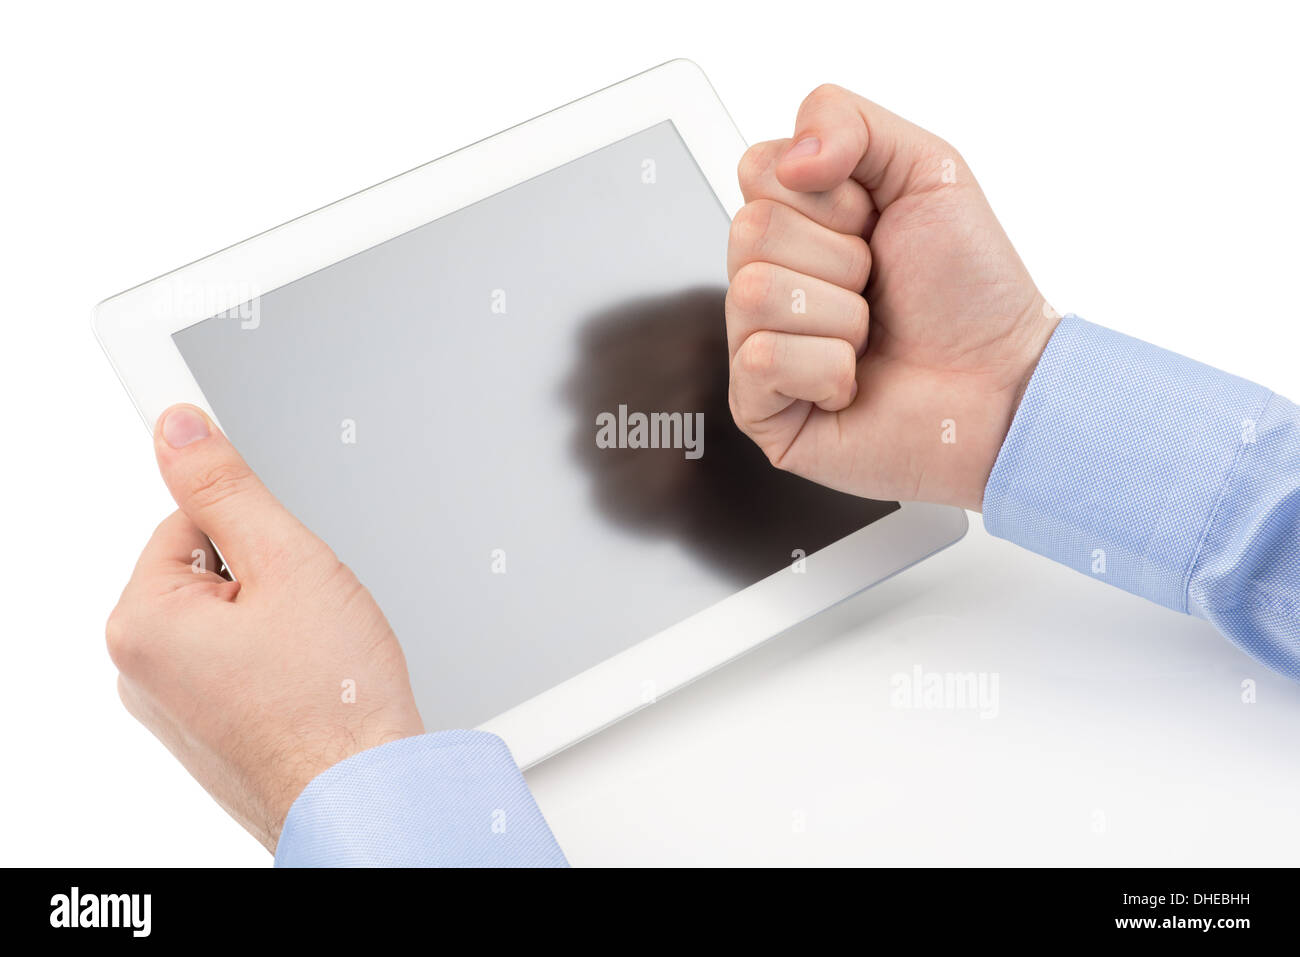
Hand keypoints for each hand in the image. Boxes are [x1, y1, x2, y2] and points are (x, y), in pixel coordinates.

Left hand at [106, 405, 424, 851]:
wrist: (366, 796)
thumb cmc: (334, 703)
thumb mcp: (288, 563)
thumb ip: (227, 488)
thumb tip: (179, 429)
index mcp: (142, 623)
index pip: (192, 522)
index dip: (261, 536)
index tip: (296, 569)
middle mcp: (139, 671)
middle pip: (209, 573)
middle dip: (268, 582)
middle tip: (313, 622)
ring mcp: (170, 708)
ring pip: (228, 620)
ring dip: (275, 623)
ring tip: (315, 660)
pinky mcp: (203, 731)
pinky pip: (234, 664)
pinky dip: (274, 664)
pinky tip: (309, 685)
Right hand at [726, 84, 1059, 510]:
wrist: (1003, 385)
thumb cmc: (971, 292)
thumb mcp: (928, 168)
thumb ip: (848, 119)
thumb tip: (789, 157)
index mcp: (799, 222)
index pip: (757, 170)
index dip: (830, 196)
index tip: (875, 227)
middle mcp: (772, 278)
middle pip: (750, 229)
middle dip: (838, 257)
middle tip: (876, 286)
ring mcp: (760, 342)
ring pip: (753, 292)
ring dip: (838, 315)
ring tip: (869, 336)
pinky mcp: (759, 408)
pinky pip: (761, 360)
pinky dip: (825, 369)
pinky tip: (852, 381)